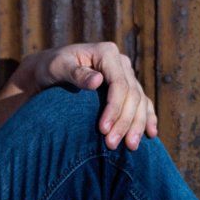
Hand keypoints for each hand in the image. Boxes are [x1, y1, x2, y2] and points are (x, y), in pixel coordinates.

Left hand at [16, 41, 158, 149]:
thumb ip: (75, 73)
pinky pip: (143, 103)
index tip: (103, 130)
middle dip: (125, 122)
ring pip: (141, 102)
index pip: (119, 84)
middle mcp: (121, 62)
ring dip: (137, 125)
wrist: (48, 71)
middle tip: (112, 144)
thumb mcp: (58, 67)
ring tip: (130, 147)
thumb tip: (98, 80)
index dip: (114, 108)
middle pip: (133, 95)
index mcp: (107, 53)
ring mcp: (126, 75)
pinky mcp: (126, 87)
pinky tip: (150, 134)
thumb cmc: (50, 68)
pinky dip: (147, 118)